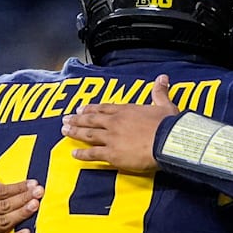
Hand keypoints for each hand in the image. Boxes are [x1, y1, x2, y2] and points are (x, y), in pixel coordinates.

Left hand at [62, 74, 177, 171]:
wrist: (166, 141)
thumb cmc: (168, 125)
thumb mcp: (165, 105)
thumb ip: (160, 92)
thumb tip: (163, 78)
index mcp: (127, 111)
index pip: (105, 108)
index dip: (92, 109)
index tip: (82, 108)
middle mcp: (115, 122)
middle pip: (92, 120)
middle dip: (77, 119)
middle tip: (66, 119)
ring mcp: (111, 138)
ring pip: (88, 134)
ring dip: (75, 132)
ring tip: (65, 131)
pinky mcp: (112, 154)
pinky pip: (93, 153)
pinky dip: (82, 154)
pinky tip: (74, 154)